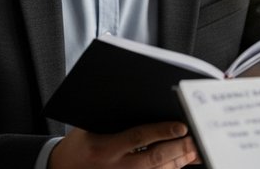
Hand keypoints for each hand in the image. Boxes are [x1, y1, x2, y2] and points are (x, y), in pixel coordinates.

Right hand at [49, 121, 200, 168]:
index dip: (162, 132)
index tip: (182, 126)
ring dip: (180, 160)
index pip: (138, 138)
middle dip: (179, 148)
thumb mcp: (92, 125)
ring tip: (196, 148)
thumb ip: (118, 116)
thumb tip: (146, 98)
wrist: (63, 168)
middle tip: (197, 138)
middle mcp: (115, 166)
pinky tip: (183, 160)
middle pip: (154, 158)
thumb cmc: (81, 142)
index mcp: (105, 147)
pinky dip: (171, 168)